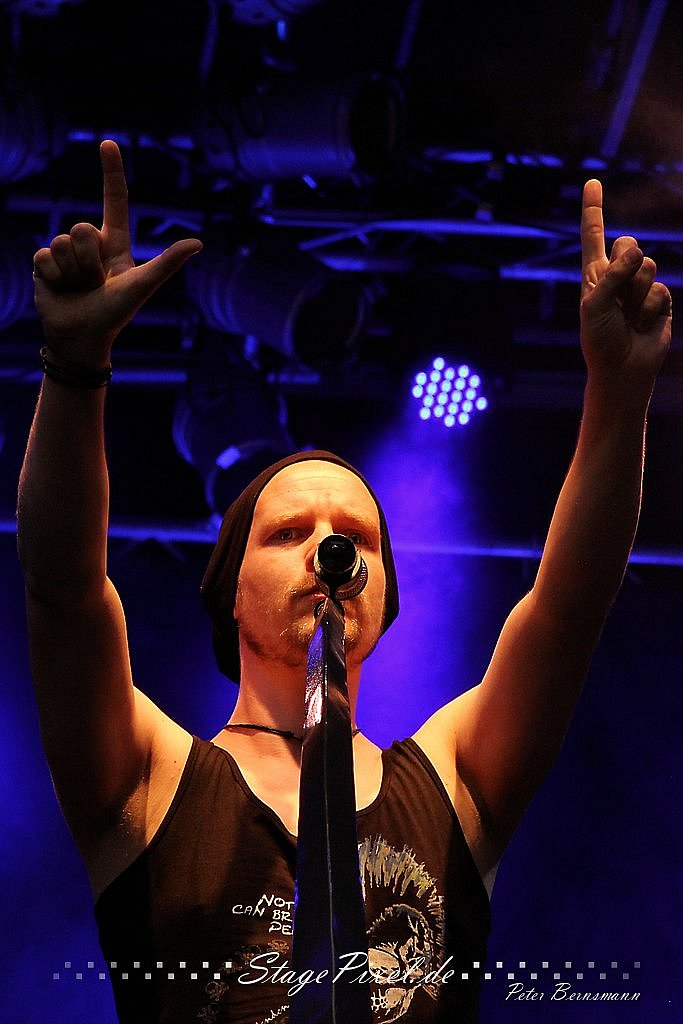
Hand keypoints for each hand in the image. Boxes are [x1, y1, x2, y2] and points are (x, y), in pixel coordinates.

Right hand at [32, 140, 201, 365]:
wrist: (81, 338)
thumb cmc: (115, 314)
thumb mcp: (142, 285)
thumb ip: (167, 263)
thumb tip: (198, 243)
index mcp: (115, 243)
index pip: (114, 201)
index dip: (111, 172)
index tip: (107, 143)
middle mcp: (90, 244)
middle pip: (83, 228)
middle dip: (89, 259)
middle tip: (96, 283)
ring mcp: (65, 252)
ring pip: (62, 241)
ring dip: (73, 271)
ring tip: (81, 288)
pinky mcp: (44, 263)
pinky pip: (45, 256)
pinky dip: (55, 278)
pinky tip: (61, 290)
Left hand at [580, 179, 670, 398]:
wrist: (622, 369)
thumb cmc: (600, 339)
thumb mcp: (594, 305)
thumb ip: (612, 275)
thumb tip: (637, 249)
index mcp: (594, 275)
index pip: (593, 236)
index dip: (593, 209)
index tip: (591, 182)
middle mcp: (617, 276)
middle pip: (628, 243)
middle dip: (624, 265)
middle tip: (617, 297)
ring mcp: (639, 287)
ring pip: (648, 264)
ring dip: (636, 292)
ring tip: (627, 316)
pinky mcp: (659, 299)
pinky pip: (660, 289)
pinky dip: (649, 308)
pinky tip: (642, 324)